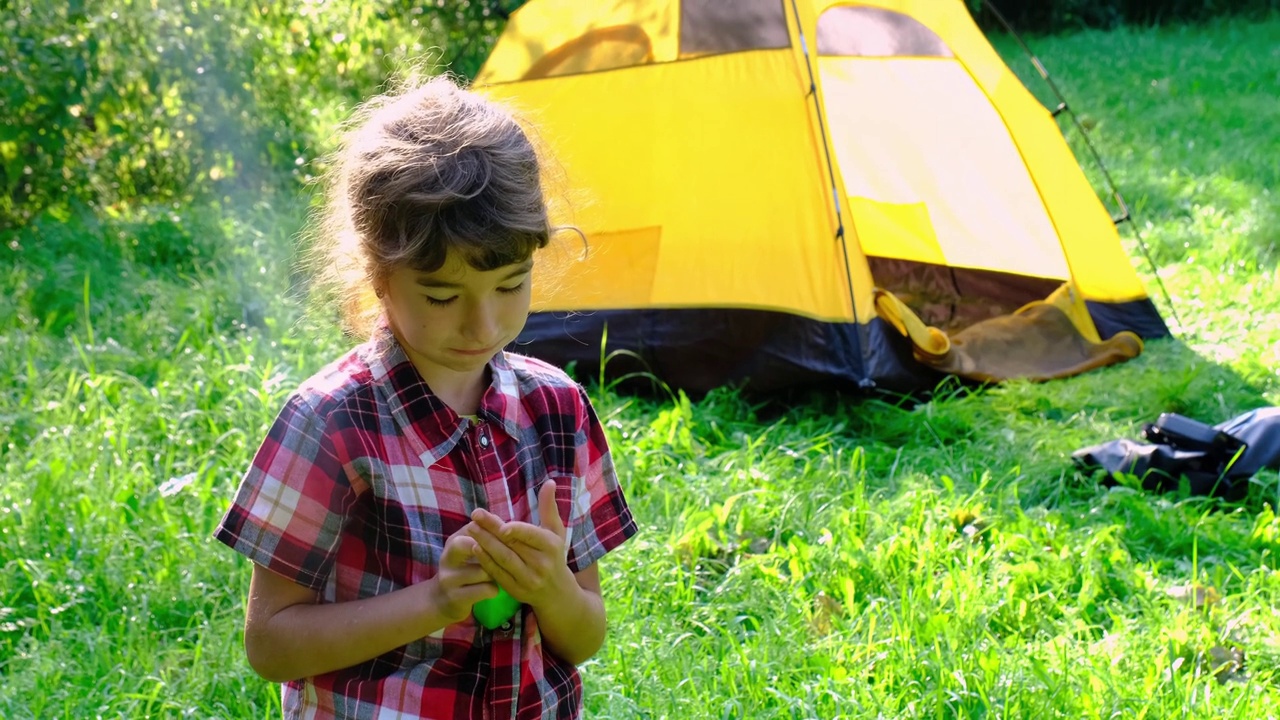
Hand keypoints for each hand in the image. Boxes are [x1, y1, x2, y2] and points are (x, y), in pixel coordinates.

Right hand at [427, 525, 497, 625]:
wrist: (441, 600)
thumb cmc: (463, 569)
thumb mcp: (468, 548)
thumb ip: (484, 533)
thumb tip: (501, 522)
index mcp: (453, 542)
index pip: (475, 529)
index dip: (494, 531)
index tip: (509, 536)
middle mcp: (447, 558)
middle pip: (476, 547)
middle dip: (494, 552)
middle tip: (505, 557)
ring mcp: (449, 579)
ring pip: (485, 571)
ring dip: (496, 573)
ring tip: (497, 575)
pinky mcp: (456, 598)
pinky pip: (486, 589)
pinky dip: (494, 589)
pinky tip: (492, 589)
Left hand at [467, 482, 574, 609]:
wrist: (557, 592)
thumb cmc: (554, 555)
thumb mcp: (556, 531)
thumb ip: (549, 507)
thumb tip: (549, 482)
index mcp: (551, 547)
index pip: (531, 536)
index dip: (516, 530)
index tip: (500, 524)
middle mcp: (541, 564)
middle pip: (512, 545)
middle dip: (491, 530)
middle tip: (475, 516)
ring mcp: (528, 579)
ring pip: (503, 559)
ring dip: (485, 544)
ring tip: (471, 529)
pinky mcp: (516, 590)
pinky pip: (498, 574)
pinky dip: (486, 561)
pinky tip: (476, 548)